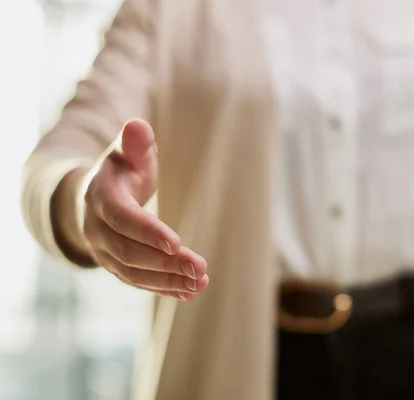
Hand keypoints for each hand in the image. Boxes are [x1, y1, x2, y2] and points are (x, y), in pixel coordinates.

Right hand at [82, 119, 207, 300]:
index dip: (148, 231)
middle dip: (166, 262)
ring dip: (167, 280)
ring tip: (200, 283)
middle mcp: (97, 229)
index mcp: (101, 196)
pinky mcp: (115, 265)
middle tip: (201, 267)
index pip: (123, 218)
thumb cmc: (121, 170)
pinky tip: (189, 292)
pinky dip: (163, 288)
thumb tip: (138, 125)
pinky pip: (137, 282)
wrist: (93, 197)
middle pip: (130, 252)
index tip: (177, 243)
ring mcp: (103, 251)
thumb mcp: (127, 152)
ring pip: (133, 272)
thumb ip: (135, 142)